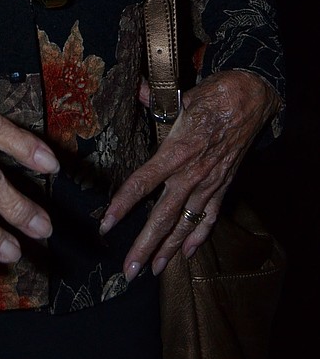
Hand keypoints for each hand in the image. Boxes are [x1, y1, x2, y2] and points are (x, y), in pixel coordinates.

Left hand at [99, 70, 279, 280]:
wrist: (251, 100)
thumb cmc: (213, 95)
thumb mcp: (180, 97)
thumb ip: (153, 99)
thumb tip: (135, 88)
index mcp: (176, 151)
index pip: (143, 183)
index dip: (123, 204)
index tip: (106, 224)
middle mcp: (192, 173)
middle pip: (163, 216)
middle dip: (145, 245)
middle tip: (128, 270)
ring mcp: (210, 183)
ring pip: (186, 223)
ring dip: (169, 249)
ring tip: (153, 271)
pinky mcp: (224, 185)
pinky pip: (210, 216)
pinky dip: (199, 235)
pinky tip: (187, 253)